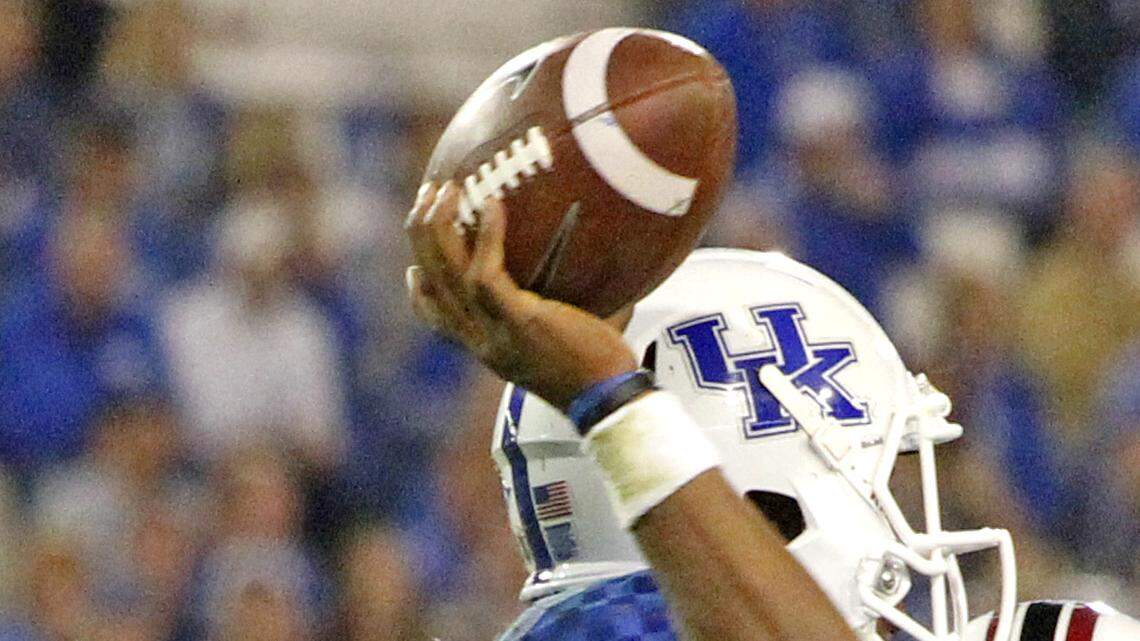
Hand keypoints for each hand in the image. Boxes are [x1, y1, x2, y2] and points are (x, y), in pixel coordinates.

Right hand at [404, 182, 636, 410]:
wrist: (609, 400)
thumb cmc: (602, 370)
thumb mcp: (569, 338)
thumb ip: (567, 308)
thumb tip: (600, 269)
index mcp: (487, 348)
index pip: (437, 319)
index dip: (419, 290)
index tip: (414, 264)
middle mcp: (480, 342)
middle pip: (431, 284)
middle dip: (421, 237)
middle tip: (427, 197)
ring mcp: (494, 332)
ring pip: (446, 274)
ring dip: (439, 226)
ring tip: (445, 189)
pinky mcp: (516, 321)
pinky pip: (486, 273)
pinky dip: (486, 236)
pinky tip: (491, 204)